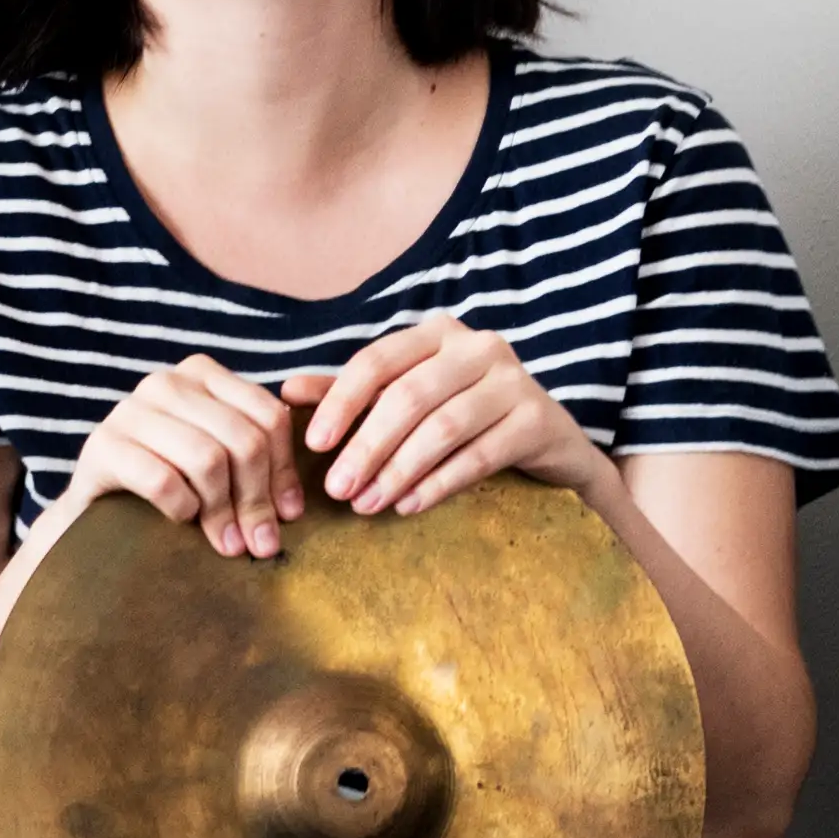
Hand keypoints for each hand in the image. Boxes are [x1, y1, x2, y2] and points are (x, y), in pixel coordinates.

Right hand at [68, 353, 318, 557]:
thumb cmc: (166, 488)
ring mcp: (129, 411)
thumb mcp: (217, 465)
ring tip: (226, 543)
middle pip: (242, 440)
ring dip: (223, 511)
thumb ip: (254, 464)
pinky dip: (180, 508)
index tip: (289, 514)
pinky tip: (180, 520)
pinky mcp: (101, 446)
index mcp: (201, 375)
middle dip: (257, 499)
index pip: (267, 416)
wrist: (94, 511)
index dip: (285, 471)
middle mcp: (165, 382)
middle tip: (261, 543)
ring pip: (207, 459)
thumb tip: (292, 509)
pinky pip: (162, 480)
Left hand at [290, 317, 608, 517]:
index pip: (376, 361)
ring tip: (367, 504)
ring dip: (398, 470)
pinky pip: (478, 455)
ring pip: (441, 427)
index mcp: (437, 333)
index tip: (314, 444)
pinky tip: (409, 504)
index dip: (341, 401)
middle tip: (337, 489)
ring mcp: (512, 380)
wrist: (550, 441)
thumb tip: (287, 391)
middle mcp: (477, 346)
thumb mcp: (409, 398)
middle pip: (407, 396)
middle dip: (366, 446)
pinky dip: (438, 483)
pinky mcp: (536, 419)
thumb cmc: (468, 415)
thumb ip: (352, 393)